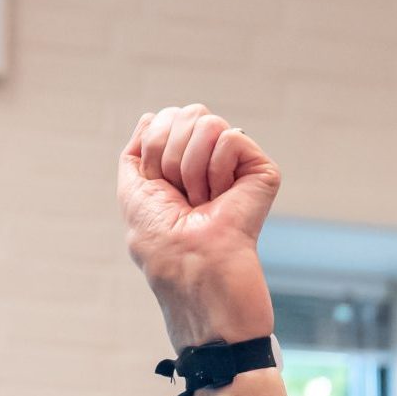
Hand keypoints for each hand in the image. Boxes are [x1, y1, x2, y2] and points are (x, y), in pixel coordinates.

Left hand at [117, 104, 279, 344]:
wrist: (199, 280)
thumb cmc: (165, 251)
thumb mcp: (135, 196)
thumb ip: (138, 153)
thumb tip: (152, 116)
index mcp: (178, 165)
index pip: (163, 119)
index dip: (153, 150)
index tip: (159, 190)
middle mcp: (209, 161)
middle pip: (184, 115)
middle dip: (170, 158)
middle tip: (183, 200)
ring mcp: (236, 167)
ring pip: (208, 123)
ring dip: (192, 169)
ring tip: (204, 204)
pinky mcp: (261, 173)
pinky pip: (232, 136)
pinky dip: (218, 169)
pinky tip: (223, 198)